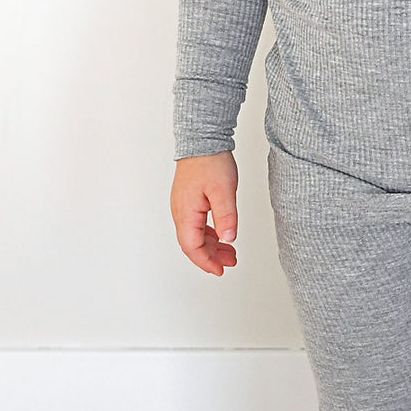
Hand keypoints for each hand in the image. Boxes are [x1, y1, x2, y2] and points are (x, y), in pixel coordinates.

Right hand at [172, 152, 240, 274]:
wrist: (203, 140)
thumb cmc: (210, 161)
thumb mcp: (224, 191)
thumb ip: (226, 217)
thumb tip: (228, 239)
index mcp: (186, 213)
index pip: (192, 247)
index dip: (206, 262)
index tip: (220, 270)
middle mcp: (180, 212)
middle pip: (192, 244)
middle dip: (211, 257)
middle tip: (230, 262)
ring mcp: (183, 206)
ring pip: (195, 235)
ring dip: (211, 246)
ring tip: (230, 252)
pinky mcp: (188, 200)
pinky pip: (196, 224)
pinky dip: (209, 234)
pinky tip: (221, 235)